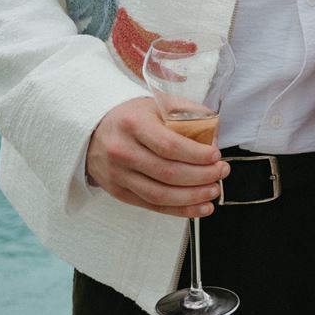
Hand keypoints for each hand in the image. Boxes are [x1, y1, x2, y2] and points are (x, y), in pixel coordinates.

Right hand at [84, 95, 229, 217]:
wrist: (93, 131)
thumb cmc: (131, 117)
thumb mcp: (157, 104)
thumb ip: (188, 114)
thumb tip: (215, 136)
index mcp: (133, 124)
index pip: (170, 146)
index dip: (197, 155)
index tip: (216, 156)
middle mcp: (122, 151)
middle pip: (168, 173)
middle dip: (201, 176)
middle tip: (221, 172)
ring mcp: (118, 175)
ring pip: (160, 195)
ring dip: (193, 197)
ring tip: (213, 191)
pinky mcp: (118, 192)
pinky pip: (152, 206)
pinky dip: (179, 210)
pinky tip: (199, 207)